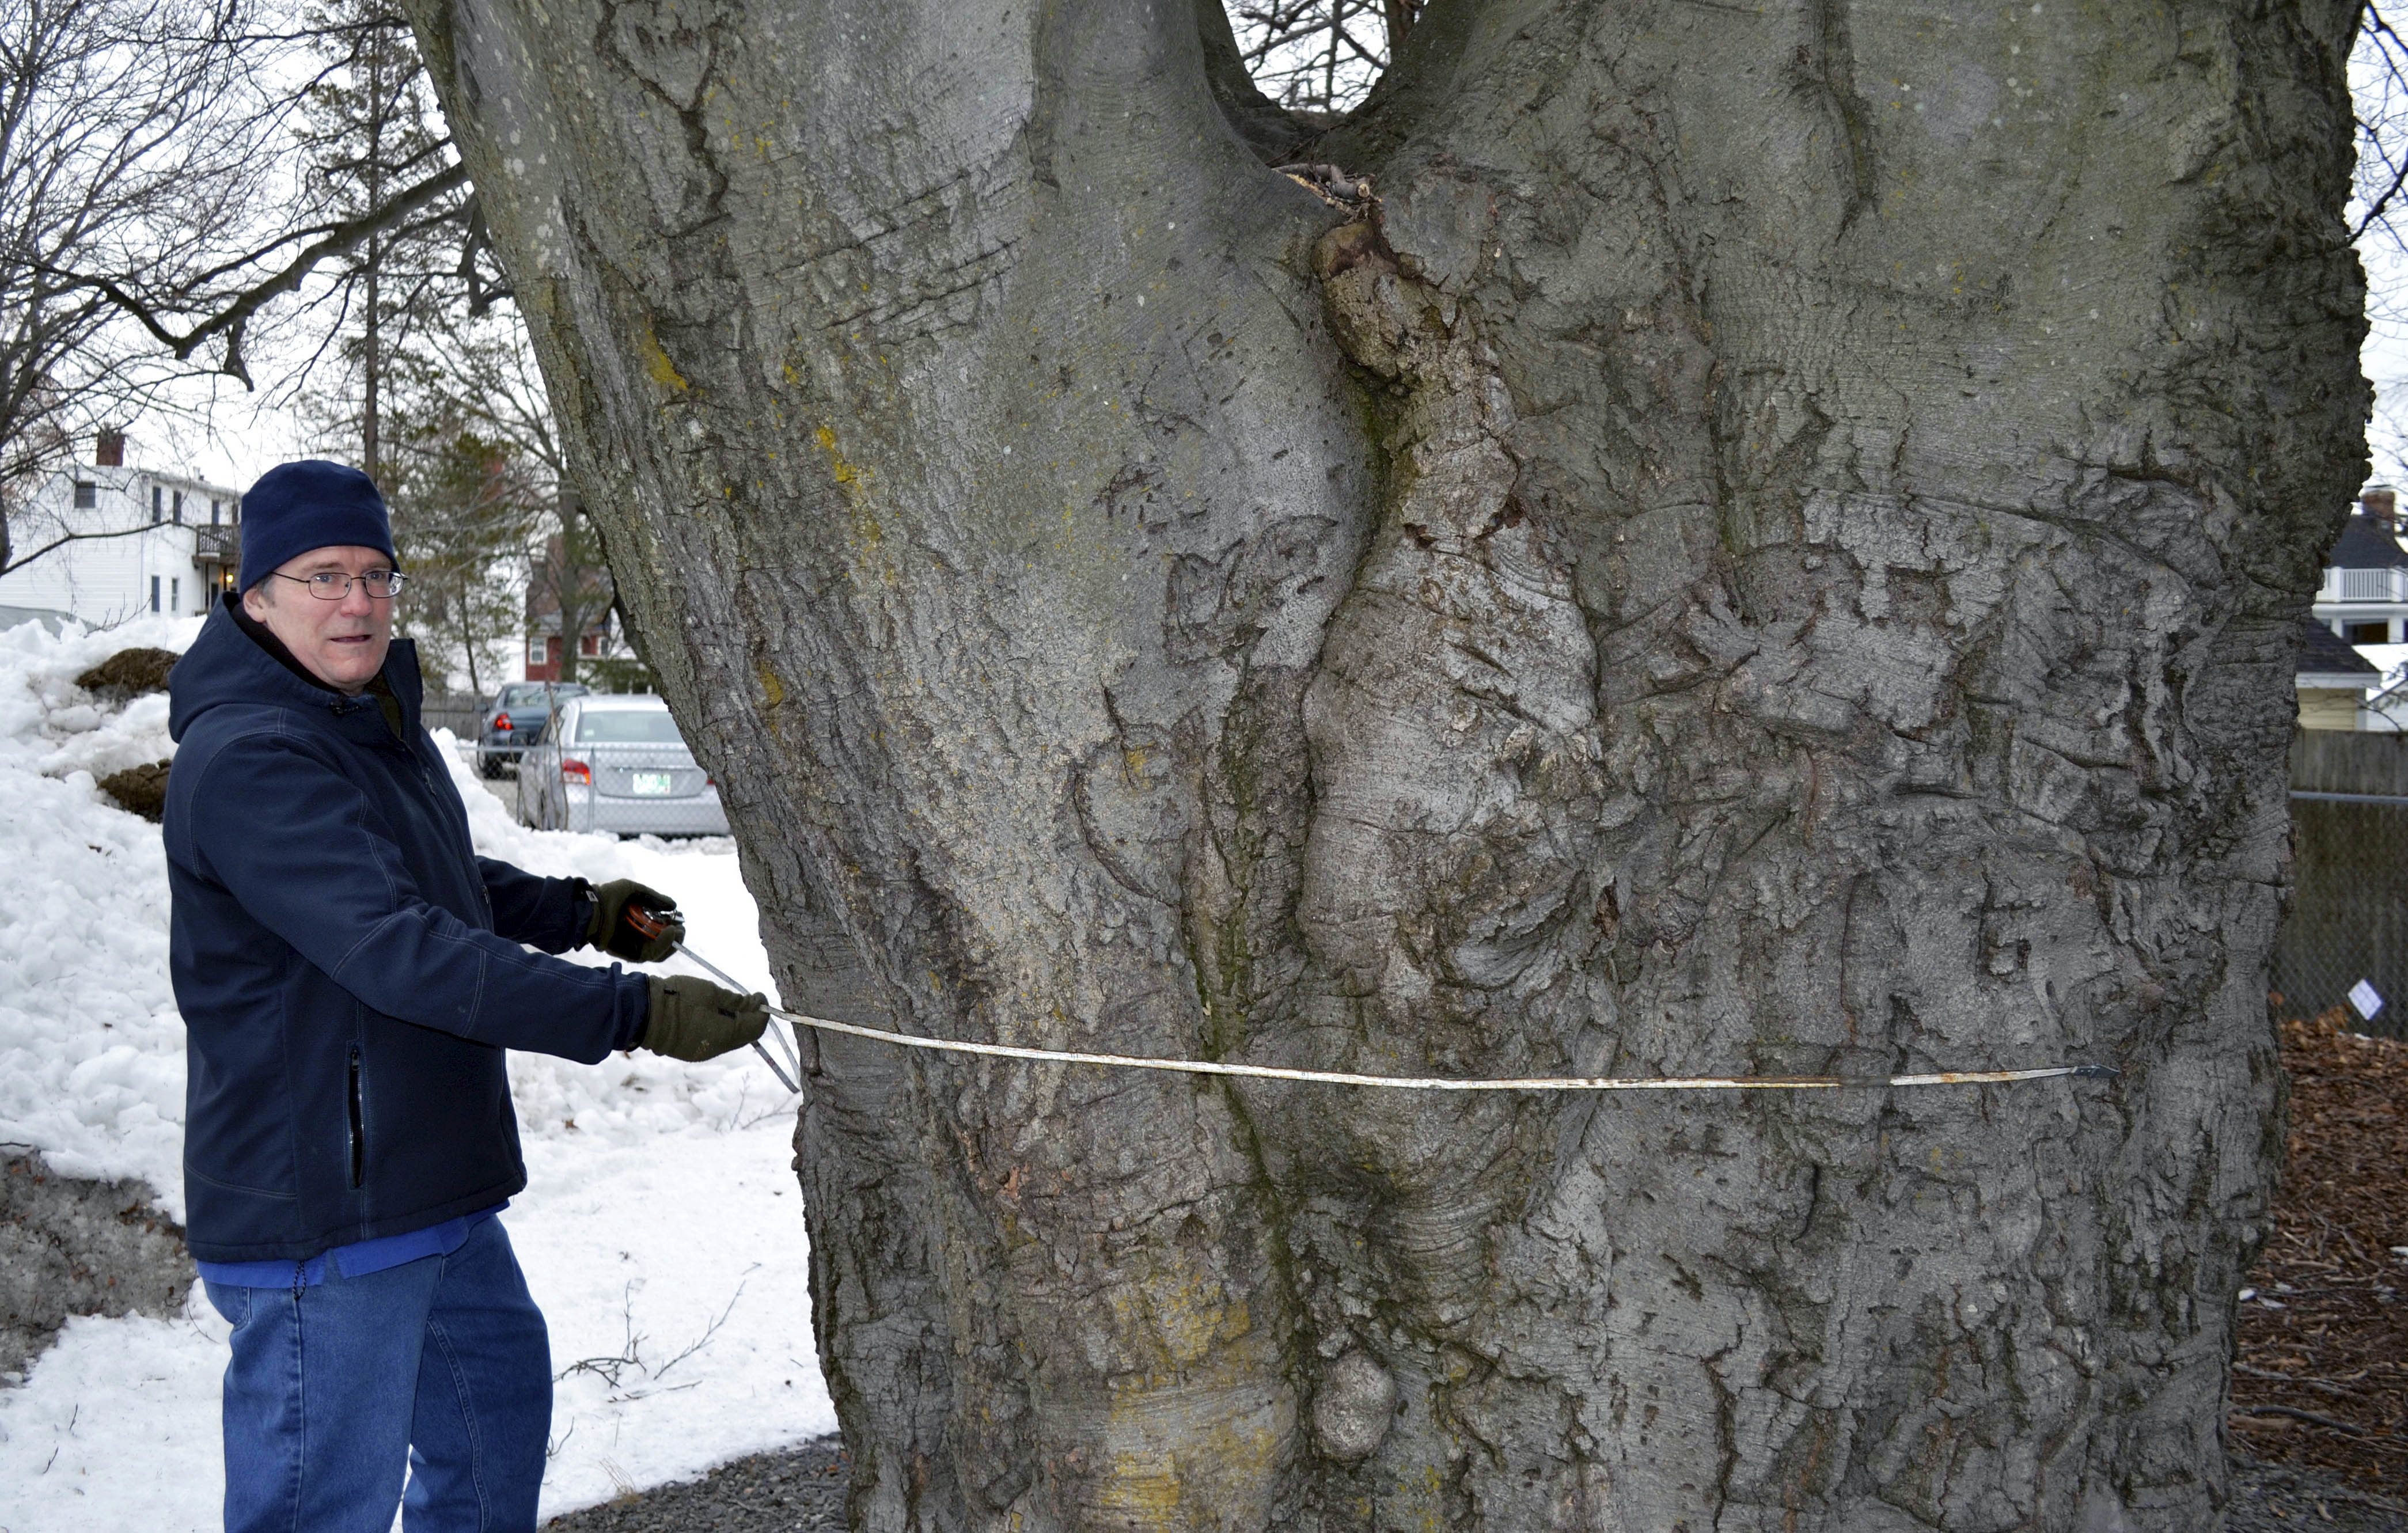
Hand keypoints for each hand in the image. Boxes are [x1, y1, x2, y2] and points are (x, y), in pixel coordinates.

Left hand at [588, 879, 683, 961]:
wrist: (592, 908)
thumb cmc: (608, 896)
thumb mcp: (633, 890)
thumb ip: (653, 897)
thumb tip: (674, 906)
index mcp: (636, 921)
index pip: (659, 929)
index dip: (671, 926)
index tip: (680, 919)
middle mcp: (635, 936)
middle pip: (662, 943)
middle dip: (676, 938)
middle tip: (682, 930)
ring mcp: (632, 946)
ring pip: (659, 951)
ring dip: (672, 942)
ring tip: (678, 931)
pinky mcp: (629, 954)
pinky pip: (651, 954)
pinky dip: (663, 945)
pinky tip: (670, 933)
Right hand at [642, 976, 769, 1061]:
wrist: (643, 1013)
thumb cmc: (679, 998)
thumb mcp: (711, 992)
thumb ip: (736, 1001)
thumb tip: (755, 1004)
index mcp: (727, 1034)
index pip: (757, 1027)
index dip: (762, 1011)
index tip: (759, 996)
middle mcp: (717, 1048)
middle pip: (744, 1035)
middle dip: (749, 1017)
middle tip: (746, 999)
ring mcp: (702, 1052)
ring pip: (728, 1039)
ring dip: (733, 1023)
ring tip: (727, 1004)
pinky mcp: (689, 1052)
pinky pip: (713, 1041)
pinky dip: (718, 1028)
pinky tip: (711, 1015)